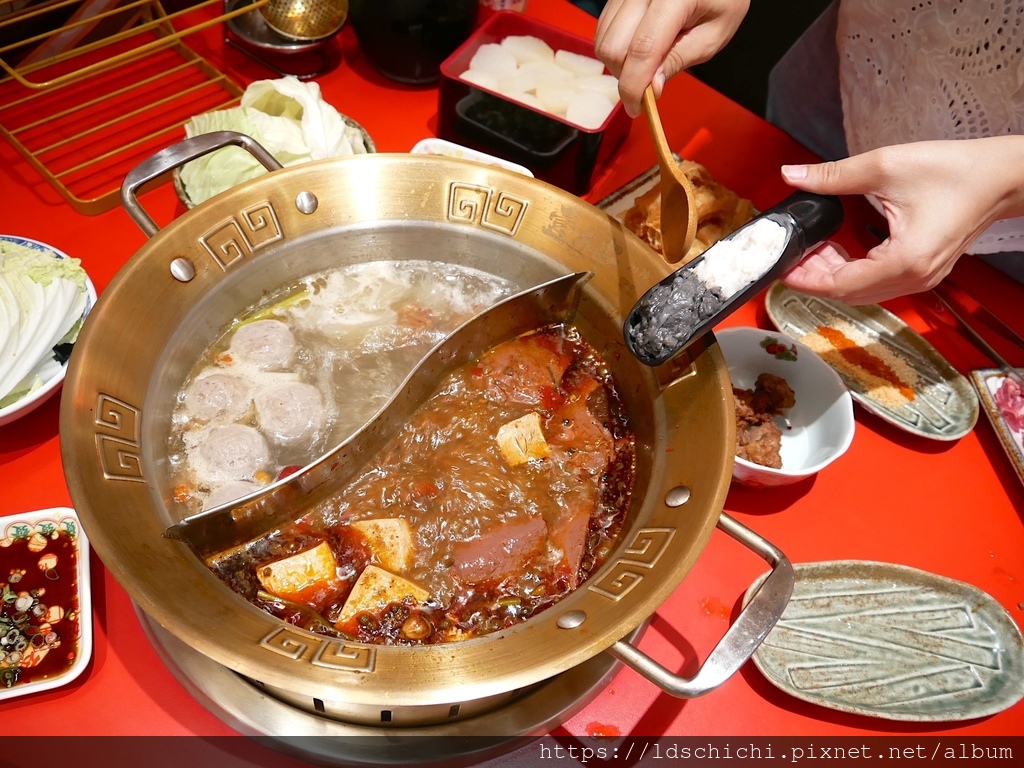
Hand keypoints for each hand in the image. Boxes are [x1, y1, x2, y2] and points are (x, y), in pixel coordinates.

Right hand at [594, 0, 748, 116]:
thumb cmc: (722, 0)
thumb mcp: (712, 35)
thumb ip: (679, 59)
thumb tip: (650, 88)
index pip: (642, 50)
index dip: (634, 87)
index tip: (636, 108)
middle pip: (613, 47)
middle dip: (624, 76)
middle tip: (646, 85)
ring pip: (603, 39)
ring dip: (618, 63)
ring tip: (645, 63)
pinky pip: (604, 28)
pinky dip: (615, 46)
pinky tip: (636, 47)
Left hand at [780, 136, 1023, 304]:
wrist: (1001, 176)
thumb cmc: (956, 171)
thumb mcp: (886, 166)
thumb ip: (835, 175)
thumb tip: (794, 175)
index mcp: (905, 261)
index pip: (840, 285)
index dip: (805, 279)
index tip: (782, 267)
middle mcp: (914, 278)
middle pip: (848, 294)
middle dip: (814, 276)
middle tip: (792, 252)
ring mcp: (920, 279)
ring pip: (862, 292)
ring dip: (832, 275)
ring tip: (811, 249)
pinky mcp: (922, 272)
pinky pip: (877, 283)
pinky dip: (852, 272)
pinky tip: (837, 250)